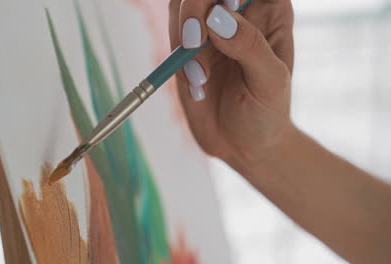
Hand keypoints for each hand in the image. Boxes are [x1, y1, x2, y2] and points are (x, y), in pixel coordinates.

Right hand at [169, 0, 294, 169]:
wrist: (243, 145)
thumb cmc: (266, 114)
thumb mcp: (269, 82)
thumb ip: (249, 46)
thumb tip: (216, 16)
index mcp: (269, 9)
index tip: (222, 9)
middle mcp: (239, 13)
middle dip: (195, 10)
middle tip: (193, 43)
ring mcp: (211, 28)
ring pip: (183, 5)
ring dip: (184, 39)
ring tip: (200, 78)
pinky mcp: (188, 47)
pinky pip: (173, 34)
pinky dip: (178, 59)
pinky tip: (196, 85)